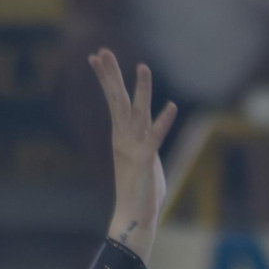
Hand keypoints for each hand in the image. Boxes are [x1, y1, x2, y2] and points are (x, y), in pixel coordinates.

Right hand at [90, 50, 176, 260]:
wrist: (133, 218)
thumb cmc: (139, 192)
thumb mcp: (140, 160)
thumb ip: (141, 143)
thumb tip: (143, 133)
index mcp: (121, 137)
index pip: (113, 101)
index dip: (106, 78)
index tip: (96, 57)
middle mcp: (124, 139)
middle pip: (117, 101)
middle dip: (110, 75)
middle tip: (102, 50)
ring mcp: (134, 149)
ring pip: (137, 113)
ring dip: (142, 90)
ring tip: (143, 67)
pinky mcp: (146, 161)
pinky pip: (157, 137)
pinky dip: (164, 121)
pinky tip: (172, 106)